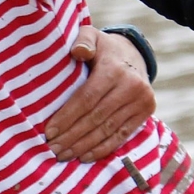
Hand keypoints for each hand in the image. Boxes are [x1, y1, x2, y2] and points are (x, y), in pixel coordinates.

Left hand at [47, 26, 155, 161]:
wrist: (135, 54)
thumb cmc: (104, 49)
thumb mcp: (93, 36)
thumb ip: (83, 40)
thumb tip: (77, 52)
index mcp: (115, 69)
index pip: (86, 98)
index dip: (67, 117)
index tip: (48, 131)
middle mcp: (131, 86)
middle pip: (95, 118)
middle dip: (71, 136)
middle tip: (51, 149)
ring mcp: (141, 101)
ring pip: (107, 130)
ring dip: (83, 146)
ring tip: (63, 156)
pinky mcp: (146, 113)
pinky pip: (121, 136)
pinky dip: (102, 149)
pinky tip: (83, 156)